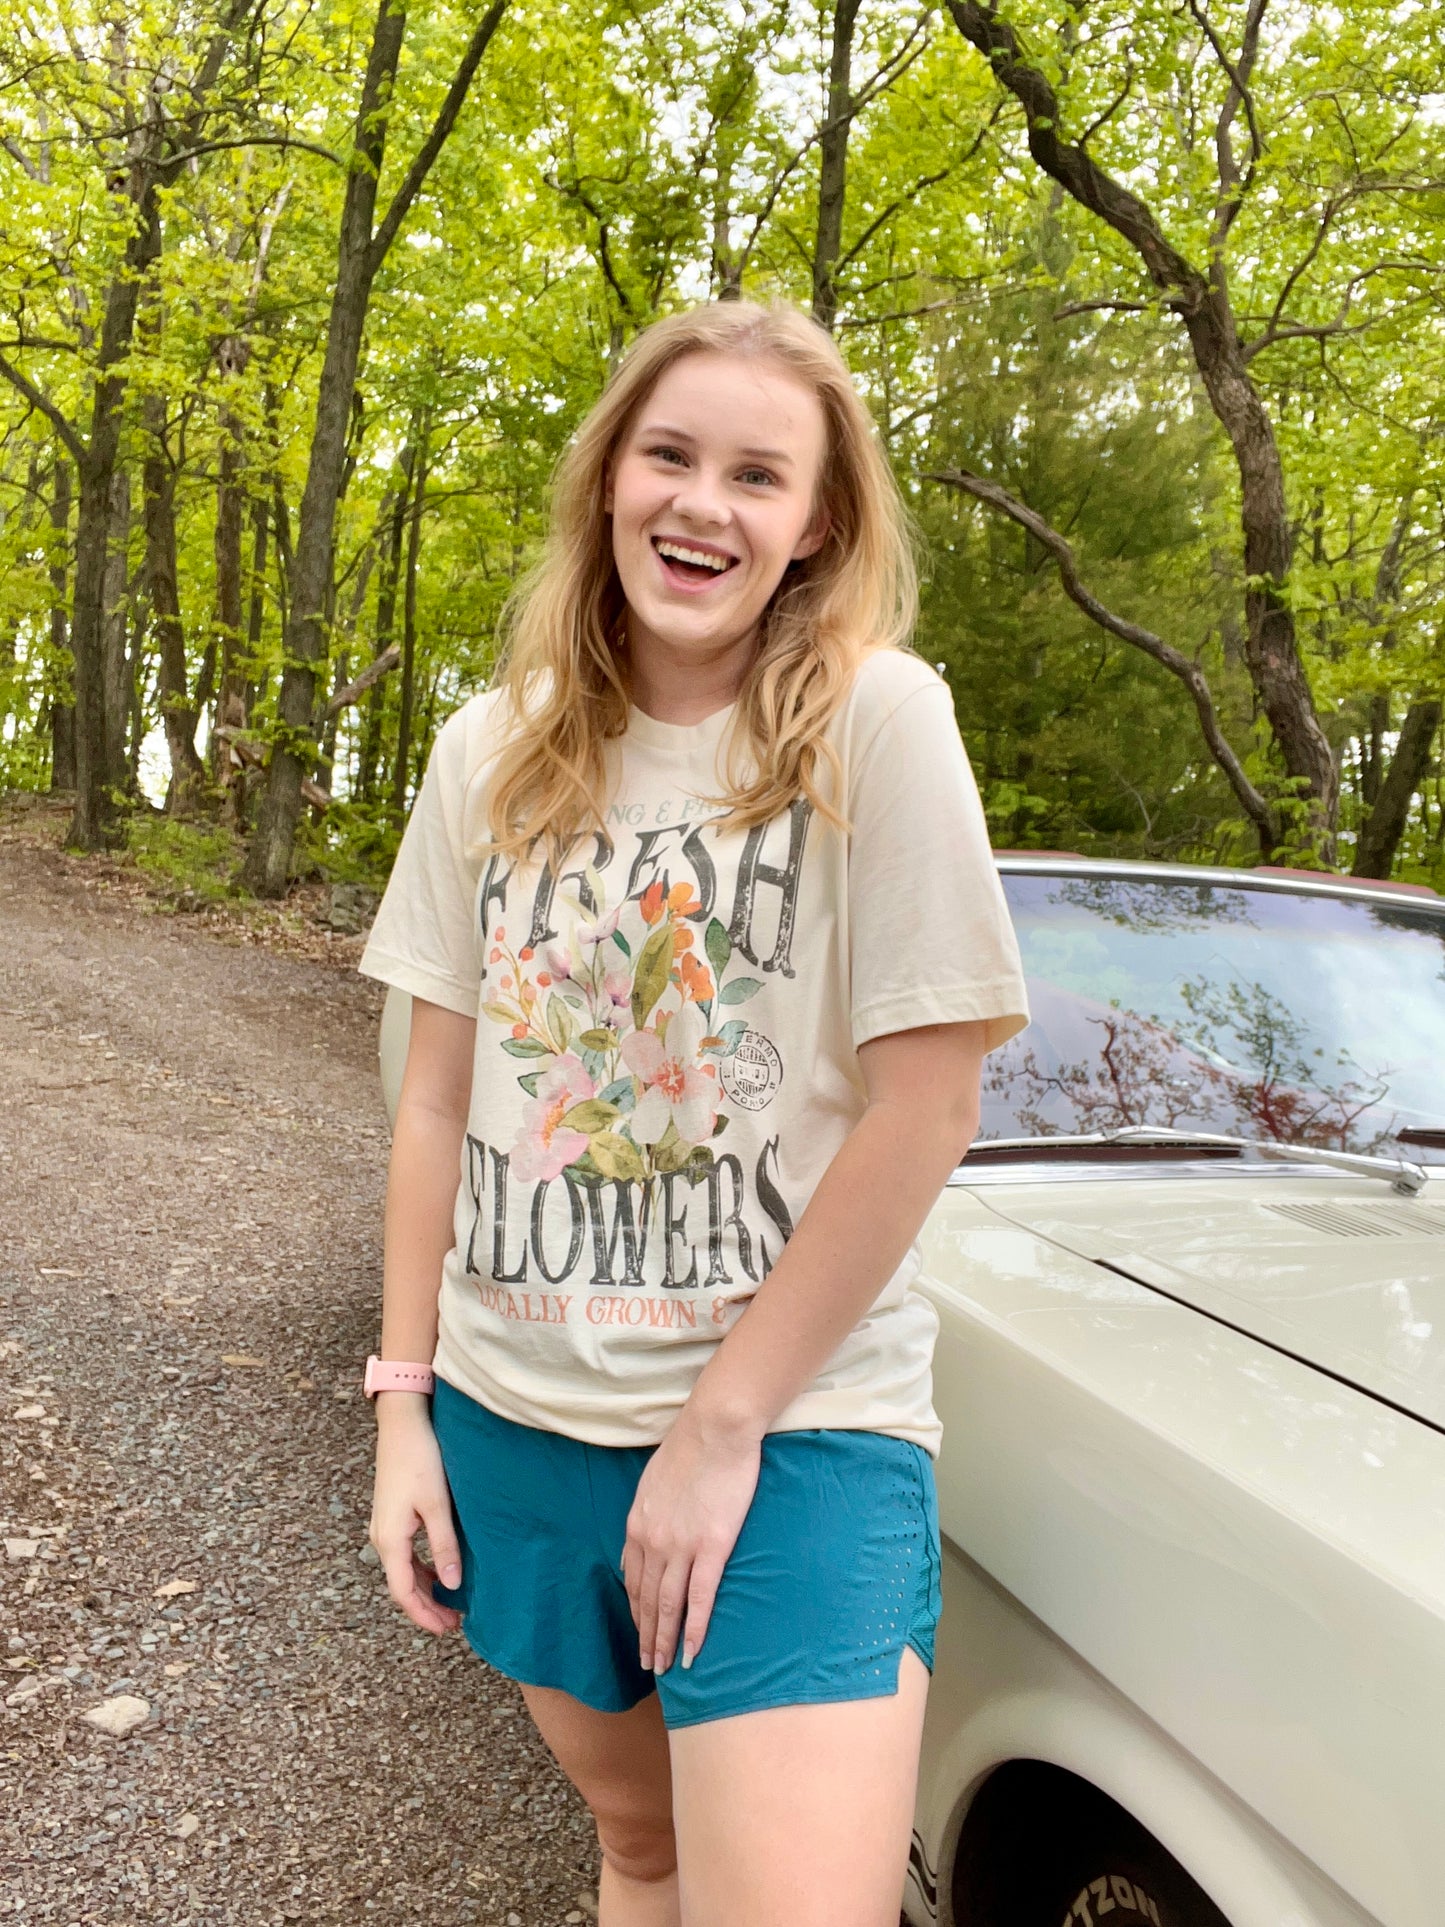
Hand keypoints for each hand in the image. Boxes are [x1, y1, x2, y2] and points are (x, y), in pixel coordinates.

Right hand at [368, 1396, 463, 1637]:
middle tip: (455, 1622)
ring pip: (403, 1571)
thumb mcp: (437, 1505)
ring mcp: (384, 1527)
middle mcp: (381, 1538)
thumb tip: (452, 1586)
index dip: (424, 1615)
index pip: (403, 1592)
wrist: (402, 1423)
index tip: (447, 1629)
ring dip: (425, 1589)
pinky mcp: (391, 1516)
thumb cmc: (420, 1459)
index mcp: (390, 1539)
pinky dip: (421, 1570)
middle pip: (402, 1585)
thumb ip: (444, 1546)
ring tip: (451, 1603)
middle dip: (426, 1607)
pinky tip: (440, 1572)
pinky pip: (404, 1554)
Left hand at [622, 1408, 761, 1673]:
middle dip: (646, 1636)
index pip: (633, 1581)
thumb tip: (638, 1544)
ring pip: (668, 1606)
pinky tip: (691, 1652)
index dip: (637, 1612)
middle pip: (646, 1600)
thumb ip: (644, 1516)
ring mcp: (681, 1547)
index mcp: (638, 1526)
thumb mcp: (651, 1483)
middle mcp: (653, 1542)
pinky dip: (694, 1630)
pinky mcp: (712, 1547)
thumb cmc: (689, 1448)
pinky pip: (700, 1598)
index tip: (641, 1633)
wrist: (716, 1429)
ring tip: (665, 1668)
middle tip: (648, 1666)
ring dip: (665, 1642)